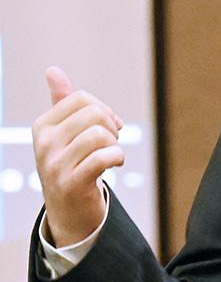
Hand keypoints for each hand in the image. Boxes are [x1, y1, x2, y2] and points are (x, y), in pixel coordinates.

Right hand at [32, 66, 124, 246]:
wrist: (69, 211)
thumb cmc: (72, 165)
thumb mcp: (64, 133)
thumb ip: (62, 102)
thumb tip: (52, 70)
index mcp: (43, 126)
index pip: (82, 98)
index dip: (103, 109)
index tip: (107, 126)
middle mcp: (44, 143)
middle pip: (94, 114)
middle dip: (111, 126)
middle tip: (110, 143)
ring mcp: (55, 165)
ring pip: (100, 134)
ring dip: (115, 144)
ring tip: (111, 155)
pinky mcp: (72, 183)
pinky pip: (104, 157)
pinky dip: (117, 157)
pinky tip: (115, 164)